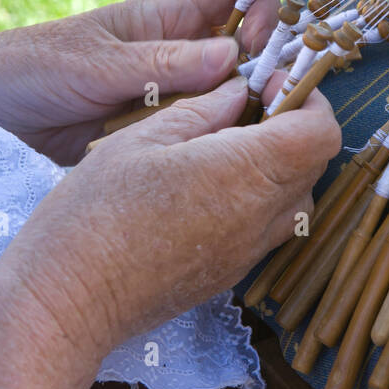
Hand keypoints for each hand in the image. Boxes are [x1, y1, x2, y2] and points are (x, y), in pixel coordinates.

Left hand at [0, 0, 280, 164]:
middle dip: (270, 69)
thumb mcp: (96, 64)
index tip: (261, 44)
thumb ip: (163, 63)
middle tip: (273, 102)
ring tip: (251, 139)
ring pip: (233, 98)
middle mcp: (180, 56)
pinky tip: (222, 163)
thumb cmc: (32, 69)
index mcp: (167, 20)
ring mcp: (174, 97)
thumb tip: (232, 58)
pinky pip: (204, 138)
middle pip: (249, 48)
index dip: (260, 3)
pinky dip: (219, 148)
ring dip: (247, 115)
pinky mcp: (163, 137)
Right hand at [0, 71, 340, 363]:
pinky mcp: (231, 274)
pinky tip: (212, 183)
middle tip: (251, 106)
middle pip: (315, 165)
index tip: (272, 84)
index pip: (321, 133)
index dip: (308, 101)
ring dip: (282, 165)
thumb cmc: (92, 215)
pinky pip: (269, 228)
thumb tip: (237, 91)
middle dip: (296, 127)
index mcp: (245, 173)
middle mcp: (260, 217)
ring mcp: (249, 252)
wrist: (67, 304)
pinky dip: (261, 198)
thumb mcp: (139, 139)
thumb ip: (200, 111)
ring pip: (298, 199)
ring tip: (231, 144)